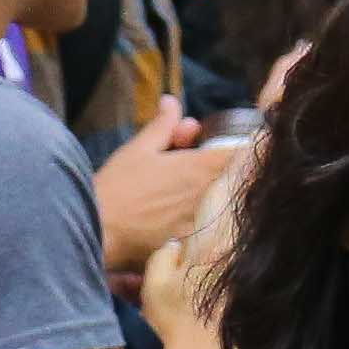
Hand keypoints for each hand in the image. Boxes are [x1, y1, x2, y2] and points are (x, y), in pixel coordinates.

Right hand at [92, 103, 249, 282]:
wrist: (99, 231)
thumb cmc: (117, 188)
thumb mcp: (139, 149)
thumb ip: (163, 126)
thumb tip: (172, 101)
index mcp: (200, 167)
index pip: (244, 154)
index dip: (248, 150)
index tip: (244, 150)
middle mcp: (210, 195)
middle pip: (240, 183)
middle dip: (232, 176)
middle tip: (215, 176)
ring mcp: (206, 223)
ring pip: (228, 209)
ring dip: (222, 201)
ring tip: (191, 202)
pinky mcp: (196, 247)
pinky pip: (214, 234)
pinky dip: (209, 227)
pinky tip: (190, 227)